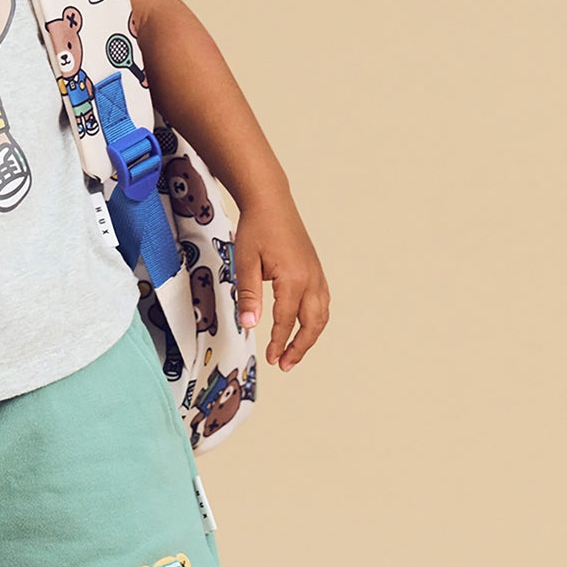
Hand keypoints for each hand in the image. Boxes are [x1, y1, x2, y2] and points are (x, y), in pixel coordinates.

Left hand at [233, 194, 329, 370]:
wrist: (271, 202)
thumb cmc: (257, 228)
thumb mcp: (245, 261)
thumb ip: (248, 295)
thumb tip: (249, 324)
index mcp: (293, 278)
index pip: (286, 320)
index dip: (279, 342)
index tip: (272, 359)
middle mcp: (311, 279)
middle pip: (312, 324)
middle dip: (300, 347)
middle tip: (285, 364)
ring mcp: (317, 274)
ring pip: (321, 315)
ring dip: (309, 336)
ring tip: (293, 353)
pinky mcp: (316, 271)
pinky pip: (321, 303)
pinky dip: (315, 320)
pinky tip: (303, 327)